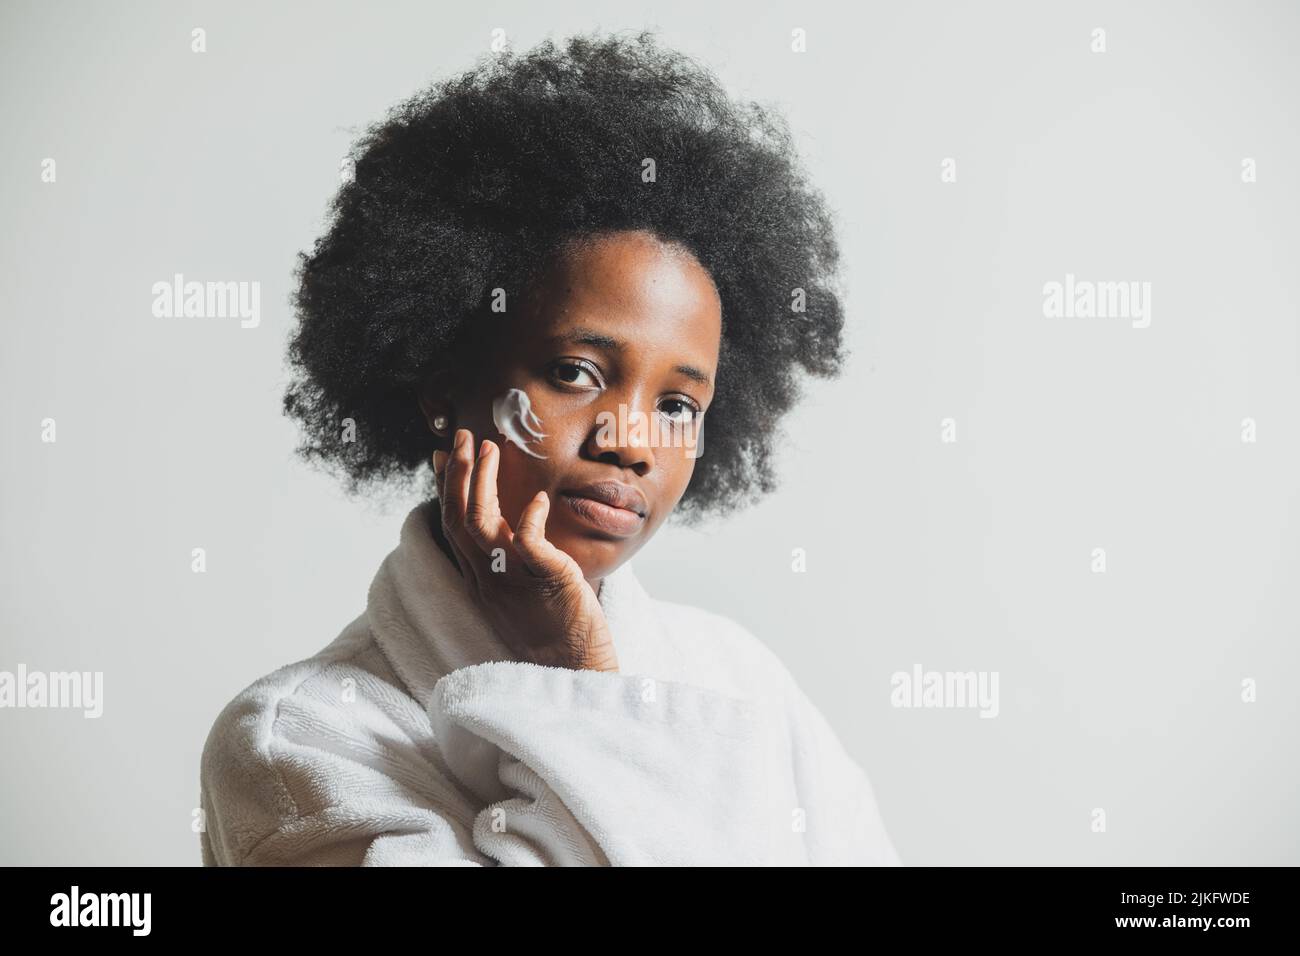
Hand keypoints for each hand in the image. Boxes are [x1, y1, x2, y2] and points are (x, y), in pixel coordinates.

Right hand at [432, 428, 619, 672]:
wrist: (576, 669)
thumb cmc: (557, 628)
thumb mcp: (523, 588)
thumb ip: (512, 555)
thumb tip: (511, 519)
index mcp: (481, 579)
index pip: (452, 526)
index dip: (445, 488)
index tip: (442, 455)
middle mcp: (488, 579)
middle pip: (458, 519)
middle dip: (456, 473)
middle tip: (462, 437)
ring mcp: (512, 581)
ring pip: (480, 524)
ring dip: (482, 483)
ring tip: (489, 449)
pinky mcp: (545, 581)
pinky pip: (529, 543)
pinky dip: (530, 517)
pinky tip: (537, 499)